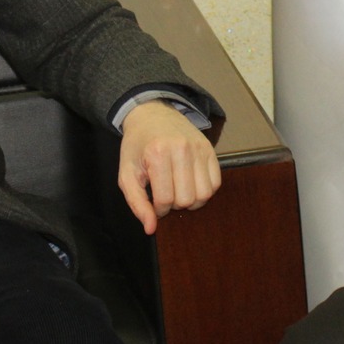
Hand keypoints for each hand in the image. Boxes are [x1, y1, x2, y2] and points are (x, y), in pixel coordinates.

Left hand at [118, 99, 222, 234]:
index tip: (154, 201)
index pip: (166, 200)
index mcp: (157, 154)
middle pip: (187, 199)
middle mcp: (181, 149)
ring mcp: (199, 148)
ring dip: (191, 200)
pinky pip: (216, 183)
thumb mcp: (127, 173)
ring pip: (205, 194)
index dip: (159, 209)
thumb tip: (151, 229)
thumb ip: (137, 203)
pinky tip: (191, 184)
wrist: (152, 114)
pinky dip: (205, 191)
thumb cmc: (137, 146)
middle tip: (166, 194)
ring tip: (179, 191)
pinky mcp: (210, 149)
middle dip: (175, 205)